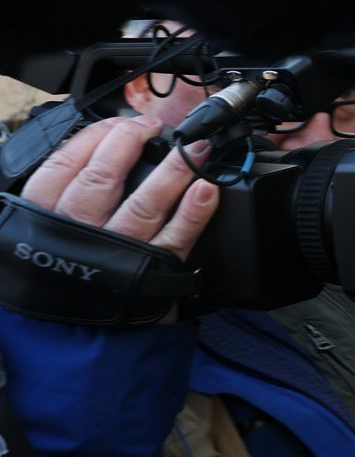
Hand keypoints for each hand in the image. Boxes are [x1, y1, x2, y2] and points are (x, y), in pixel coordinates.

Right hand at [21, 116, 218, 262]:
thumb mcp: (46, 230)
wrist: (77, 333)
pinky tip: (207, 190)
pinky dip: (193, 214)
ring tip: (196, 150)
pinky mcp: (152, 272)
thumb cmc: (67, 270)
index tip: (122, 123)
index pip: (65, 163)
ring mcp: (118, 251)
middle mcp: (80, 232)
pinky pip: (176, 238)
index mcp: (47, 216)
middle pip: (103, 177)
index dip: (97, 136)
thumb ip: (63, 192)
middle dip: (131, 142)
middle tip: (154, 127)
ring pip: (144, 203)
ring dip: (174, 171)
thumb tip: (93, 149)